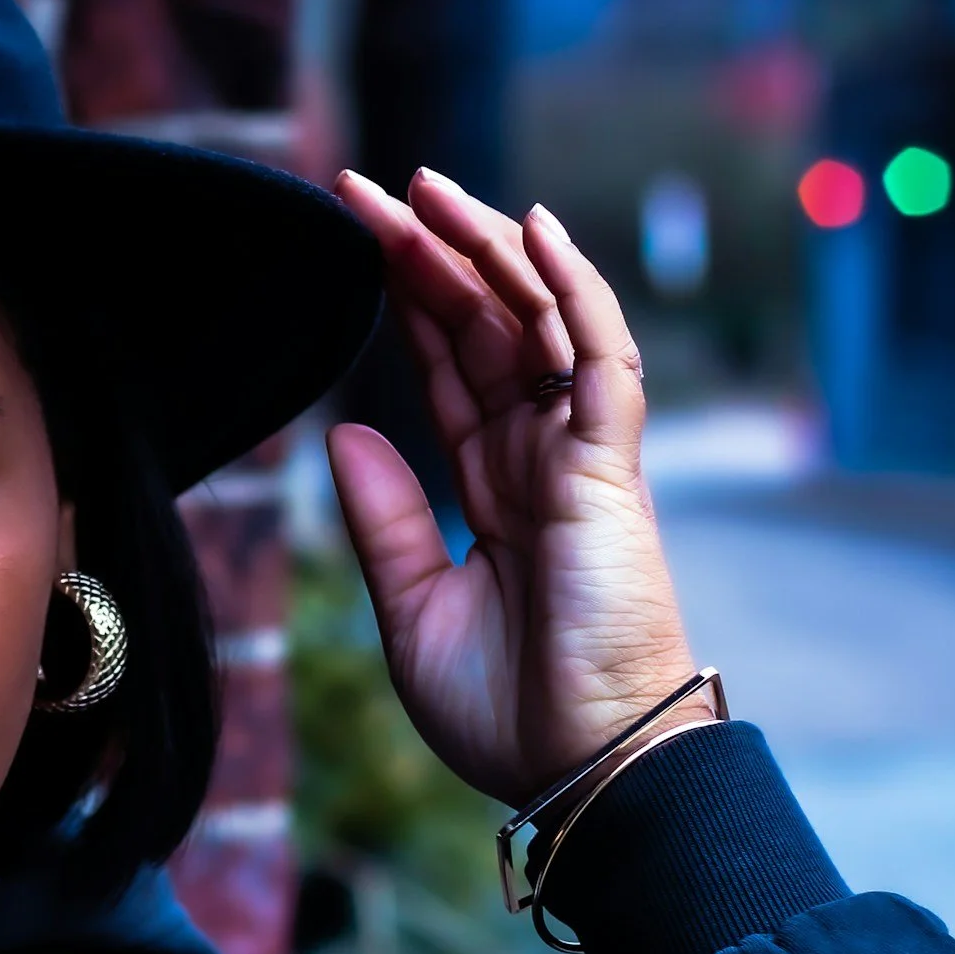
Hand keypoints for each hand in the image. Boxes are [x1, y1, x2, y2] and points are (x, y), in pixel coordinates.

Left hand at [327, 169, 703, 808]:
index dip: (407, 299)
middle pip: (486, 325)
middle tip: (365, 187)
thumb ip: (383, 517)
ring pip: (537, 320)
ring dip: (483, 248)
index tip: (353, 240)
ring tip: (423, 187)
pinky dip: (568, 290)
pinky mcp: (610, 468)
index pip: (450, 365)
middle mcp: (540, 455)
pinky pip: (595, 358)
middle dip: (429, 252)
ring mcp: (579, 456)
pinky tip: (530, 231)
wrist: (572, 766)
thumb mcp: (410, 607)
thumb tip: (344, 434)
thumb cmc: (505, 709)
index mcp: (496, 484)